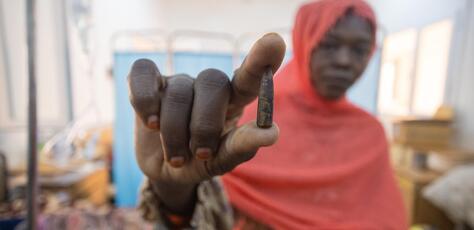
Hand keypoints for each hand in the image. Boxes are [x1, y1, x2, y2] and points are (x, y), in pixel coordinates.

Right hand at [128, 33, 285, 213]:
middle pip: (212, 82)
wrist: (166, 171)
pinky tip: (150, 123)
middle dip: (205, 124)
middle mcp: (207, 86)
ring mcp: (178, 81)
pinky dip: (145, 101)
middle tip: (200, 154)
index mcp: (233, 100)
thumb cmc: (201, 162)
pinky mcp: (148, 82)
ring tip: (177, 159)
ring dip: (174, 133)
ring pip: (178, 92)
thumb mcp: (221, 161)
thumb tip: (271, 133)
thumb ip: (242, 147)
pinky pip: (143, 73)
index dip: (259, 60)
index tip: (274, 42)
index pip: (248, 77)